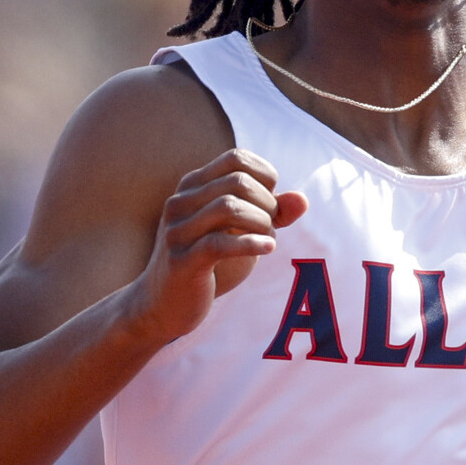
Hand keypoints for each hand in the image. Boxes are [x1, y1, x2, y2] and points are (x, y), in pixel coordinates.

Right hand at [118, 152, 305, 348]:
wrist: (162, 306)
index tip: (272, 204)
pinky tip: (267, 248)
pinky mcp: (181, 261)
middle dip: (267, 203)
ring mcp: (178, 231)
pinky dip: (251, 244)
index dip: (265, 176)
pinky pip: (220, 243)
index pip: (237, 158)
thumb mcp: (239, 232)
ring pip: (229, 207)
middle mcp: (180, 202)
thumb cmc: (206, 264)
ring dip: (261, 222)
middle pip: (237, 181)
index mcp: (192, 186)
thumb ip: (270, 214)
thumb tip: (303, 199)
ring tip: (269, 239)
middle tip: (272, 226)